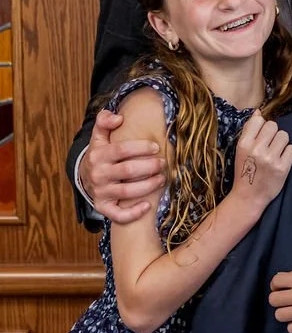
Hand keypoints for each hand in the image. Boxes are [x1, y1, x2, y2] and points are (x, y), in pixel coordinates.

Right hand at [83, 109, 166, 223]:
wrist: (85, 177)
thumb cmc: (101, 155)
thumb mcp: (99, 136)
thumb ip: (104, 121)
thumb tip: (118, 117)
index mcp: (98, 155)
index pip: (122, 149)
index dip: (141, 147)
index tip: (156, 147)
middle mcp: (98, 174)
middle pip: (129, 170)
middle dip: (150, 166)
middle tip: (164, 163)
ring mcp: (100, 192)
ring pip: (128, 191)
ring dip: (149, 185)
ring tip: (162, 178)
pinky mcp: (103, 207)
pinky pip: (118, 215)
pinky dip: (133, 213)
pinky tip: (147, 205)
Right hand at [230, 112, 291, 211]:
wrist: (249, 196)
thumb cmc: (245, 170)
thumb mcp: (241, 150)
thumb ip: (249, 131)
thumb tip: (258, 112)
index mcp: (244, 144)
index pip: (260, 120)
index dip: (263, 126)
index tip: (262, 136)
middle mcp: (257, 150)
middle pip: (274, 126)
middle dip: (273, 134)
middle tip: (269, 146)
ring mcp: (270, 159)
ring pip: (284, 136)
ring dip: (282, 143)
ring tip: (275, 153)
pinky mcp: (282, 167)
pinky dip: (288, 153)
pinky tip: (281, 160)